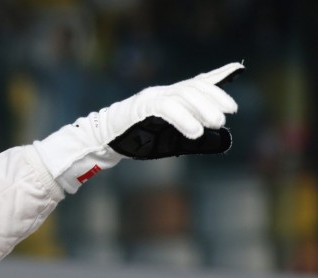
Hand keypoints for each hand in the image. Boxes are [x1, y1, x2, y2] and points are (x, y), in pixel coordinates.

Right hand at [103, 62, 243, 158]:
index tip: (235, 70)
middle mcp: (163, 93)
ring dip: (203, 108)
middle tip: (228, 114)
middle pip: (194, 86)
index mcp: (170, 98)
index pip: (196, 82)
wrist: (105, 142)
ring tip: (217, 124)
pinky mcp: (142, 106)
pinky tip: (195, 132)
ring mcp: (152, 97)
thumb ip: (196, 141)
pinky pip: (167, 108)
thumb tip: (224, 140)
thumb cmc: (138, 142)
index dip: (216, 76)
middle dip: (215, 97)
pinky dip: (184, 119)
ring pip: (184, 94)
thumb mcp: (172, 141)